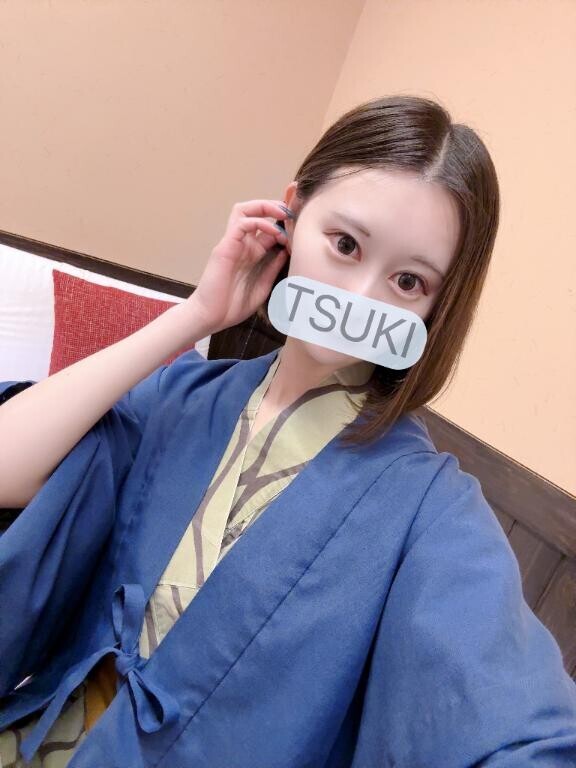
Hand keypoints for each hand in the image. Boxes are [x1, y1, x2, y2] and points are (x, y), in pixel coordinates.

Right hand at [184, 199, 291, 333]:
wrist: (210, 316)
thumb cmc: (232, 306)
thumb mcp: (263, 286)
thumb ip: (273, 268)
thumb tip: (287, 252)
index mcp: (252, 253)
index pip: (267, 228)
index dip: (284, 224)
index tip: (299, 230)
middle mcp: (242, 244)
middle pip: (254, 211)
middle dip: (274, 206)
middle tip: (291, 213)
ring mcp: (232, 243)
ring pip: (244, 210)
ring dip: (265, 207)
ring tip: (283, 215)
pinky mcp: (225, 247)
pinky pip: (241, 223)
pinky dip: (259, 222)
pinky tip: (274, 232)